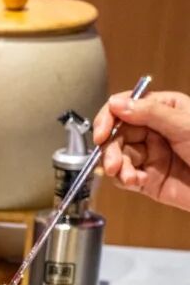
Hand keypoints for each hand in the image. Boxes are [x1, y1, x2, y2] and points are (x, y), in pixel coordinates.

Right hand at [94, 90, 189, 212]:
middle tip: (111, 162)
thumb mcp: (184, 124)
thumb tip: (118, 103)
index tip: (102, 133)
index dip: (109, 118)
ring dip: (116, 167)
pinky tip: (134, 181)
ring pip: (117, 157)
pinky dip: (125, 180)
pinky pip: (125, 177)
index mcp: (163, 109)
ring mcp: (151, 156)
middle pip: (117, 134)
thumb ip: (150, 113)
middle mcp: (154, 131)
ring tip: (124, 175)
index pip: (125, 107)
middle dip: (110, 148)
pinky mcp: (149, 179)